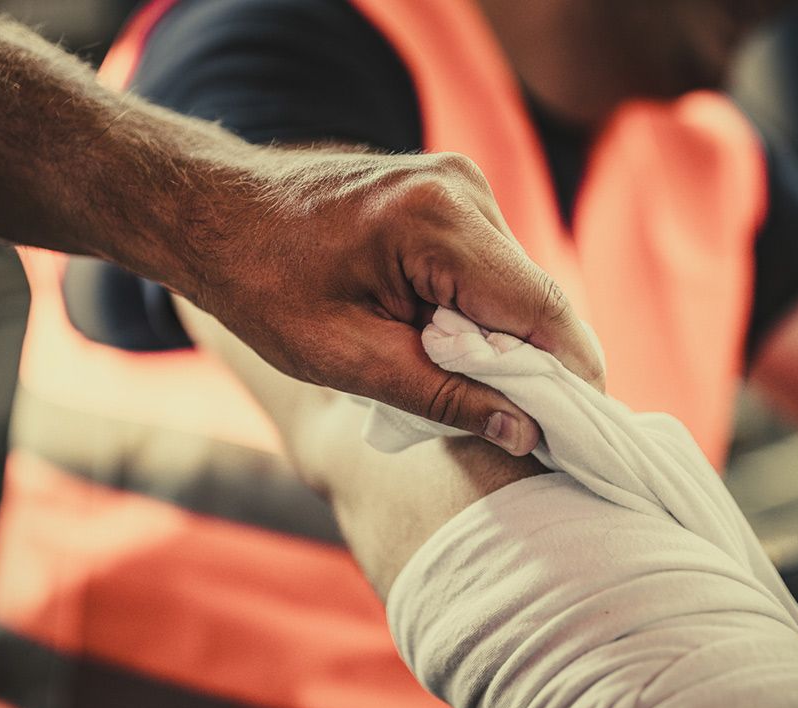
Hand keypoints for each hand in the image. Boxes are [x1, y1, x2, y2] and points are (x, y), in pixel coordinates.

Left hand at [174, 149, 603, 455]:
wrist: (213, 213)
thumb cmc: (264, 286)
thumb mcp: (348, 360)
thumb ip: (444, 397)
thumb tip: (528, 432)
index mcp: (437, 224)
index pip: (541, 310)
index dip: (573, 377)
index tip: (583, 434)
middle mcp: (463, 190)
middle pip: (538, 299)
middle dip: (539, 367)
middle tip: (528, 431)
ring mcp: (461, 184)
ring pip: (519, 286)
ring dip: (507, 341)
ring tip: (467, 387)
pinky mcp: (452, 192)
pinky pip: (493, 268)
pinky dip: (483, 313)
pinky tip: (447, 345)